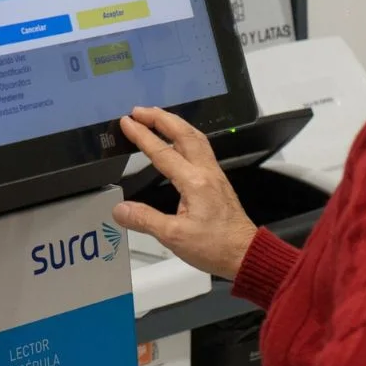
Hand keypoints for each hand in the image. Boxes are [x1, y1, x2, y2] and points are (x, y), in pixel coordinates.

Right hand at [111, 106, 256, 278]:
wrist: (245, 254)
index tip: (127, 123)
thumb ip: (145, 220)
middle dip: (160, 118)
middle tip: (140, 111)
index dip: (143, 135)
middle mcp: (206, 172)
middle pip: (184, 134)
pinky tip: (180, 140)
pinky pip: (201, 148)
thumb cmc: (216, 246)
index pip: (163, 152)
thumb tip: (120, 209)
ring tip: (157, 117)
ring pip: (195, 138)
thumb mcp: (174, 237)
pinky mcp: (217, 182)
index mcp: (194, 182)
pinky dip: (186, 136)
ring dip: (175, 123)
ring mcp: (214, 175)